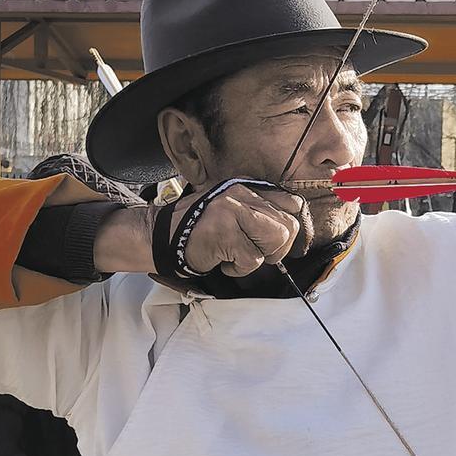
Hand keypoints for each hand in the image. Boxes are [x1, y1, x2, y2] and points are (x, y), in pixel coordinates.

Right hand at [177, 182, 307, 277]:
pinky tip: (223, 260)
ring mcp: (232, 211)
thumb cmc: (203, 228)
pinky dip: (239, 268)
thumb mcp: (233, 209)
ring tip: (238, 254)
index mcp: (248, 187)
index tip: (275, 242)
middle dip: (276, 248)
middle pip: (288, 226)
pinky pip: (252, 260)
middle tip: (253, 251)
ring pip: (276, 240)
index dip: (290, 227)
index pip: (292, 203)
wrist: (163, 236)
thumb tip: (292, 229)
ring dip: (259, 257)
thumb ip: (261, 212)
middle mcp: (242, 194)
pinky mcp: (225, 233)